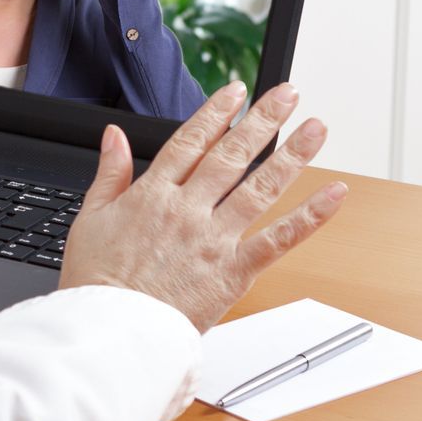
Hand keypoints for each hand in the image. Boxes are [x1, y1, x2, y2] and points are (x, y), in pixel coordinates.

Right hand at [58, 82, 346, 333]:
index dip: (216, 113)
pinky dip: (308, 217)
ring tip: (317, 128)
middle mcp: (187, 209)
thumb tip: (115, 135)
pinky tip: (333, 195)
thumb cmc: (97, 281)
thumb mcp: (89, 218)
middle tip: (288, 94)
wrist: (111, 330)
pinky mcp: (233, 271)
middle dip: (262, 120)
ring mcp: (213, 238)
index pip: (190, 141)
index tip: (236, 90)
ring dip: (292, 155)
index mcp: (152, 194)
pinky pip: (279, 239)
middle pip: (231, 155)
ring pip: (260, 187)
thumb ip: (109, 173)